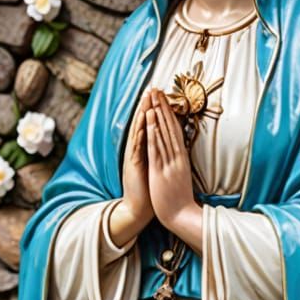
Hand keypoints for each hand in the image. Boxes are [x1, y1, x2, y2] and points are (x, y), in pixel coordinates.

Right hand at [111, 89, 155, 245]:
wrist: (138, 210)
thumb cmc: (149, 190)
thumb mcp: (154, 168)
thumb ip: (157, 155)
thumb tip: (165, 145)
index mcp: (145, 151)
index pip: (150, 127)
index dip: (154, 111)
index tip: (160, 96)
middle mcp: (138, 151)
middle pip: (143, 124)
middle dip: (147, 106)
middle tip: (152, 89)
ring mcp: (134, 157)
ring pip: (139, 131)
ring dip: (142, 114)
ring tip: (147, 99)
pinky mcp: (133, 165)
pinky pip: (137, 145)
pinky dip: (141, 131)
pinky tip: (144, 121)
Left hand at [146, 89, 198, 232]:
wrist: (183, 217)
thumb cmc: (181, 200)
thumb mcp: (181, 177)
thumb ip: (180, 163)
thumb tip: (180, 152)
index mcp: (181, 158)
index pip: (175, 131)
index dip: (169, 113)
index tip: (164, 98)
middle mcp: (177, 157)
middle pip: (169, 127)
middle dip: (163, 107)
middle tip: (158, 89)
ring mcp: (169, 162)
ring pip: (162, 133)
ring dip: (157, 114)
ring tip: (153, 97)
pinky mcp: (160, 170)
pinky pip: (156, 147)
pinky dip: (152, 132)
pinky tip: (149, 119)